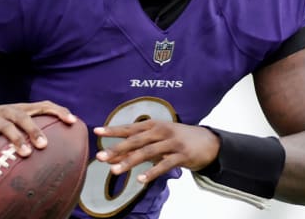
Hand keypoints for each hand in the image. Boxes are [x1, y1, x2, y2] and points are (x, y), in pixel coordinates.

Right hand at [0, 100, 76, 161]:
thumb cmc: (1, 126)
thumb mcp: (17, 125)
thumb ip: (33, 133)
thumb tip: (59, 149)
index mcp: (22, 109)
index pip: (44, 106)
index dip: (59, 111)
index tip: (73, 121)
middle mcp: (9, 111)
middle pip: (24, 117)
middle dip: (35, 130)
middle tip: (44, 145)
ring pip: (7, 127)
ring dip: (16, 140)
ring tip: (25, 153)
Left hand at [93, 120, 219, 183]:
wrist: (207, 142)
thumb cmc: (176, 139)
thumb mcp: (157, 139)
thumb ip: (136, 148)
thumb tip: (111, 157)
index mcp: (153, 125)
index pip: (129, 128)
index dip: (113, 130)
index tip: (97, 131)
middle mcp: (161, 131)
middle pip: (136, 140)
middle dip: (117, 148)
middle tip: (100, 156)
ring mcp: (172, 143)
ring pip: (147, 152)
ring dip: (130, 161)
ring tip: (115, 170)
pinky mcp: (182, 155)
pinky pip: (164, 165)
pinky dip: (152, 172)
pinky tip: (140, 179)